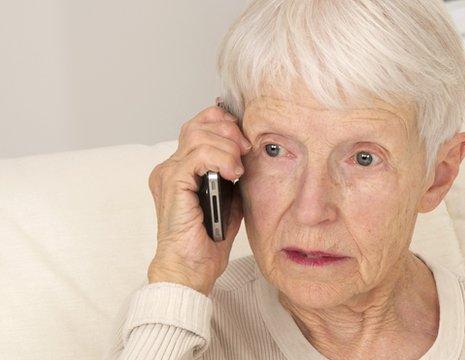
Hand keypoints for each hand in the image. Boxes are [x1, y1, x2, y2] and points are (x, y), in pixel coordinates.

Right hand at [146, 104, 251, 295]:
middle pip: (198, 123)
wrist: (191, 269)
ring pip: (199, 134)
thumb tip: (251, 157)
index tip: (246, 143)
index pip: (200, 126)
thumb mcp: (231, 200)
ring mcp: (168, 173)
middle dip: (229, 131)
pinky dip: (221, 158)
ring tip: (239, 169)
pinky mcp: (173, 183)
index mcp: (182, 169)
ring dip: (227, 146)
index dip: (226, 126)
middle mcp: (171, 167)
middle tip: (246, 150)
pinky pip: (198, 154)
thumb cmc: (207, 242)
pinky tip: (233, 174)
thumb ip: (234, 176)